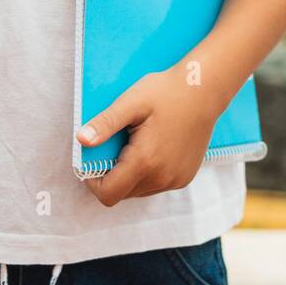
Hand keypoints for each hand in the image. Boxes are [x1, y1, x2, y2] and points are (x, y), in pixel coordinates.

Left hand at [77, 62, 218, 206]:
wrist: (203, 90)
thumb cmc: (165, 92)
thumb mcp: (131, 103)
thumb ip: (105, 124)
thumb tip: (81, 140)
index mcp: (144, 161)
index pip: (108, 194)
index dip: (93, 182)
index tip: (91, 160)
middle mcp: (161, 178)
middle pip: (122, 193)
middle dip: (112, 175)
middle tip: (115, 144)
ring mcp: (175, 180)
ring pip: (139, 191)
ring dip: (130, 175)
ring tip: (135, 143)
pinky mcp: (185, 178)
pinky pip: (156, 186)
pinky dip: (147, 173)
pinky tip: (152, 147)